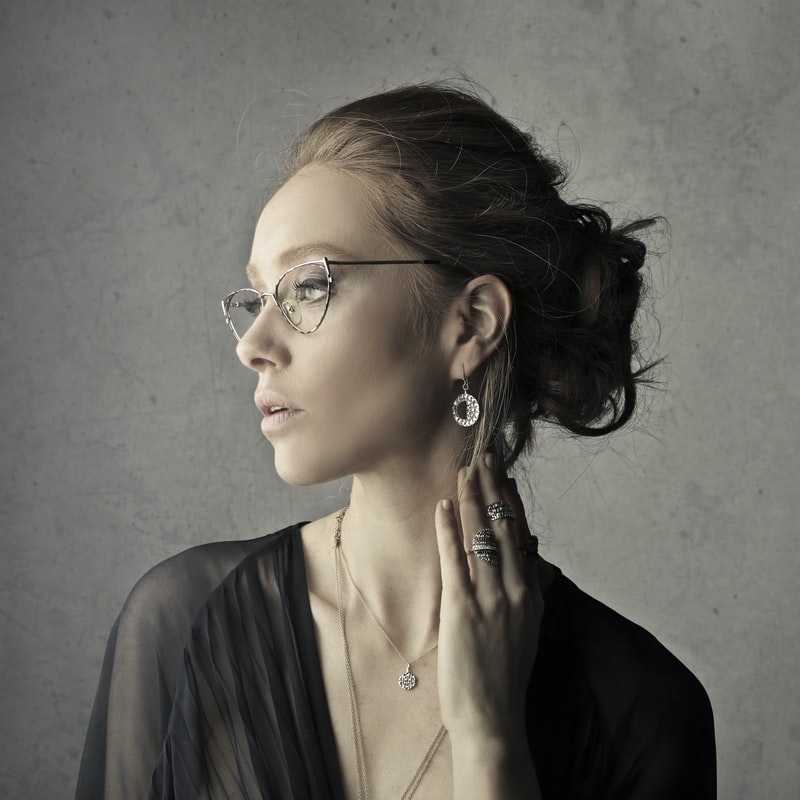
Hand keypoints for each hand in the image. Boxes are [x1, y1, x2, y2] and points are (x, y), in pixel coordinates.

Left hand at [435, 452, 542, 747]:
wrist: (494, 718)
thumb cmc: (507, 675)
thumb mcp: (530, 630)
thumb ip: (533, 594)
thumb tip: (537, 568)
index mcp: (531, 593)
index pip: (522, 534)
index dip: (512, 501)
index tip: (504, 474)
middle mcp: (516, 589)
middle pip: (504, 526)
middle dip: (494, 487)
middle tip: (484, 455)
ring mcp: (490, 597)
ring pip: (482, 535)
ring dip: (472, 498)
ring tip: (465, 470)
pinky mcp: (462, 607)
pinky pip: (454, 559)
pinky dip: (448, 529)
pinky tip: (443, 507)